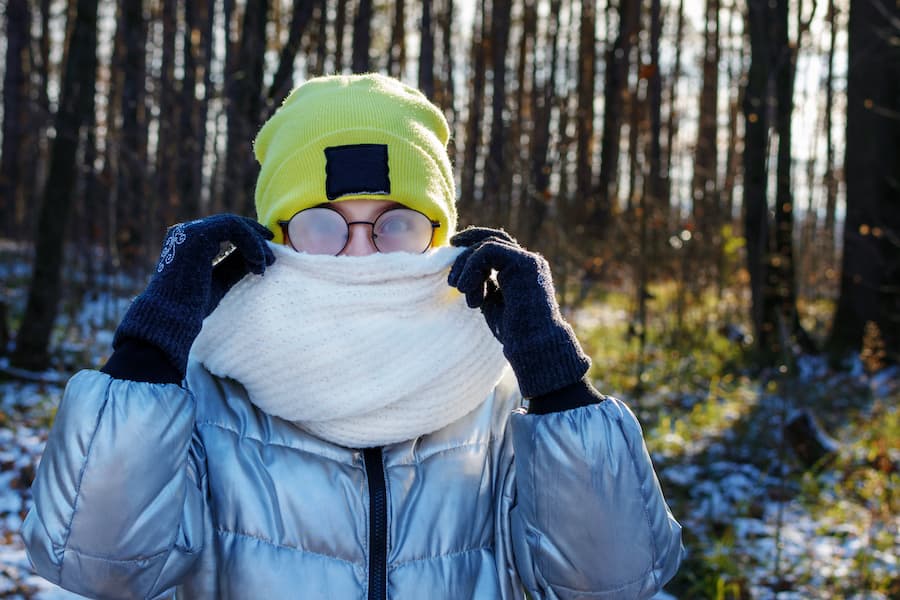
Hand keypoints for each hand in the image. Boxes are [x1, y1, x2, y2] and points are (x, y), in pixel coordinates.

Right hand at [113, 214, 274, 376]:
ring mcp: (189, 230)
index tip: (267, 255)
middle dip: (256, 241)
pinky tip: (257, 262)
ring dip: (255, 243)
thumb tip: (259, 255)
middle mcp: (186, 231)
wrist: (172, 317)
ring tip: (265, 265)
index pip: (225, 231)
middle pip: (231, 225)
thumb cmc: (192, 305)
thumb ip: (235, 264)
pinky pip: (233, 227)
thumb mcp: (220, 280)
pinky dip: (250, 242)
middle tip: (271, 260)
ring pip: (234, 224)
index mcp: (189, 241)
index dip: (250, 239)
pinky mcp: (196, 235)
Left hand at [448, 227, 589, 397]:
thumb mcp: (491, 302)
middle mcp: (528, 262)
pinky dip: (472, 266)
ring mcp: (529, 261)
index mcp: (521, 272)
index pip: (498, 246)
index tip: (453, 245)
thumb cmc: (514, 332)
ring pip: (489, 244)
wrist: (533, 345)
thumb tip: (461, 273)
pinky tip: (465, 288)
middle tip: (450, 264)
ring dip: (466, 264)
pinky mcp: (524, 263)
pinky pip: (489, 250)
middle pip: (494, 239)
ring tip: (458, 289)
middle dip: (468, 245)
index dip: (474, 242)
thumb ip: (481, 284)